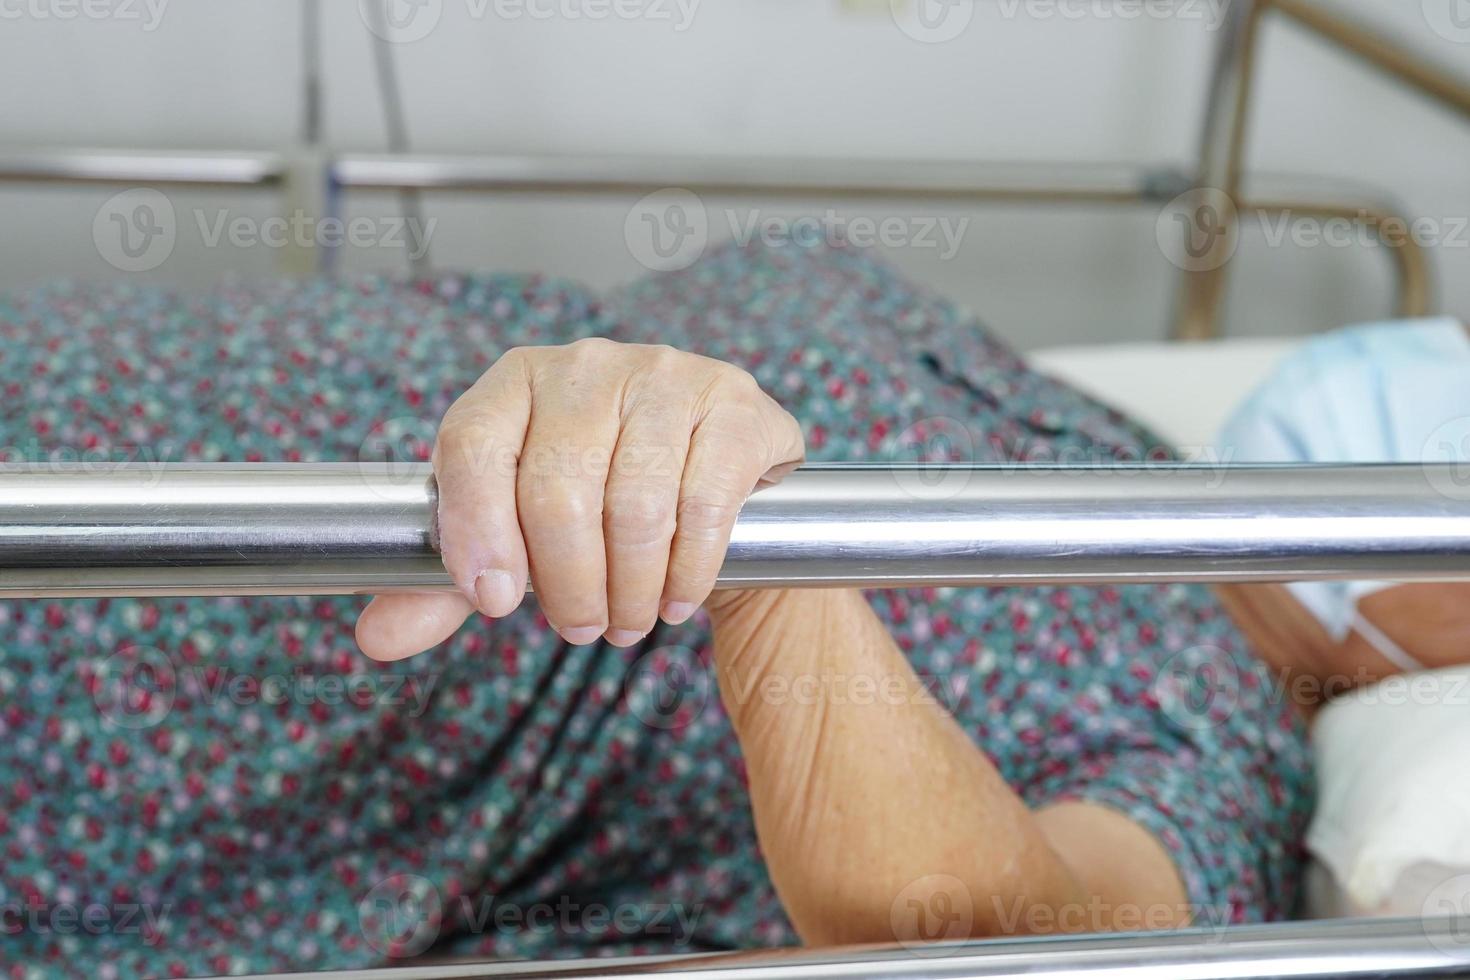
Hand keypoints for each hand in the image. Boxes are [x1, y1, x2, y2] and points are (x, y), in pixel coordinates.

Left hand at [355, 338, 804, 660]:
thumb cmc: (593, 505)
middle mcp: (586, 366)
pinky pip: (703, 502)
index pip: (472, 445)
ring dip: (628, 588)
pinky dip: (686, 571)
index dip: (477, 530)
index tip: (496, 602)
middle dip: (566, 583)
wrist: (707, 473)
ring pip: (632, 503)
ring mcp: (665, 375)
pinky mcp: (731, 403)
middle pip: (556, 488)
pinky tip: (675, 597)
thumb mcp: (513, 542)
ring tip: (627, 621)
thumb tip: (374, 639)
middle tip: (578, 629)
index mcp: (515, 382)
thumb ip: (446, 586)